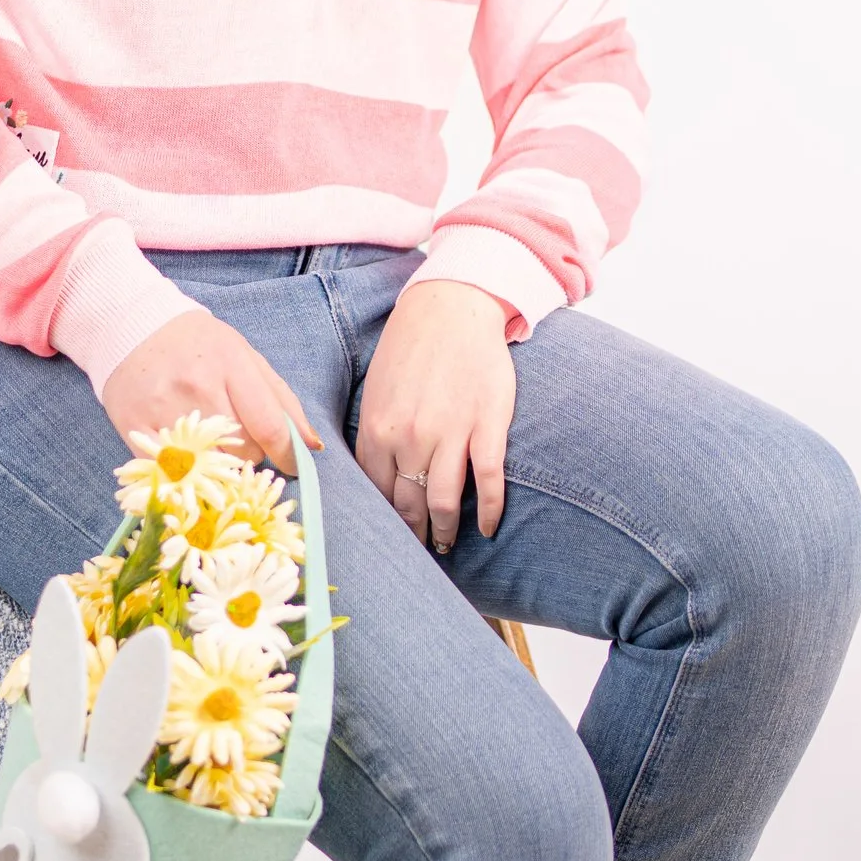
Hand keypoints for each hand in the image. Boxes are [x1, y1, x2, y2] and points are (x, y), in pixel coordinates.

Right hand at [98, 308, 319, 474]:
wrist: (129, 327)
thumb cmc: (197, 344)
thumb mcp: (245, 357)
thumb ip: (281, 401)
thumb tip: (312, 444)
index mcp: (231, 364)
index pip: (270, 426)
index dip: (287, 455)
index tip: (293, 465)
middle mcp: (198, 387)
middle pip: (245, 450)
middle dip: (252, 451)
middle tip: (238, 434)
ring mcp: (164, 410)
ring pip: (213, 466)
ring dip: (220, 461)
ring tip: (210, 437)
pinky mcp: (135, 429)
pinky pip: (175, 471)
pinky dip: (186, 470)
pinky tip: (185, 451)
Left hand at [356, 279, 516, 549]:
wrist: (451, 307)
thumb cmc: (411, 348)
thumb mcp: (376, 391)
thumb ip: (374, 433)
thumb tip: (372, 477)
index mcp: (377, 429)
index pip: (376, 494)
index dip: (385, 522)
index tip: (391, 539)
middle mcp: (410, 438)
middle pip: (410, 505)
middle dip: (414, 534)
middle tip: (419, 553)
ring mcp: (450, 434)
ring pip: (445, 502)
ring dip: (446, 532)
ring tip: (447, 545)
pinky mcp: (487, 426)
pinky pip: (488, 482)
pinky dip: (488, 511)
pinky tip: (487, 528)